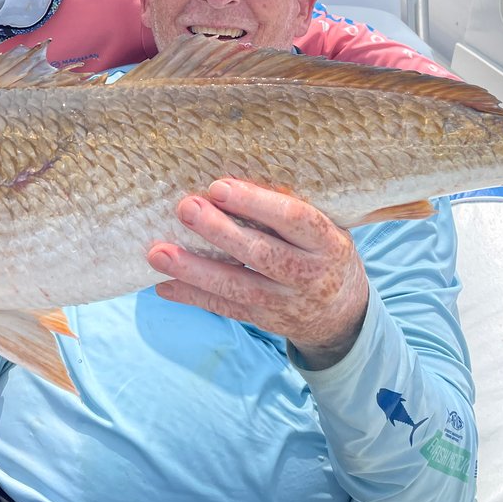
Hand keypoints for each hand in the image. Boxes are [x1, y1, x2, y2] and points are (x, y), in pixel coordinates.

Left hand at [147, 178, 369, 370]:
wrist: (344, 314)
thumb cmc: (324, 252)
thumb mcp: (325, 229)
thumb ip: (291, 211)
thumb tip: (232, 180)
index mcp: (327, 242)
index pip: (293, 219)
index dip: (255, 203)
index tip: (218, 186)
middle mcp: (309, 275)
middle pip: (261, 253)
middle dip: (219, 231)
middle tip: (185, 208)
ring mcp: (286, 303)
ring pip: (237, 287)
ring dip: (194, 270)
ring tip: (158, 253)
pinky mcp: (265, 321)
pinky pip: (226, 309)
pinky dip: (193, 297)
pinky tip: (164, 284)